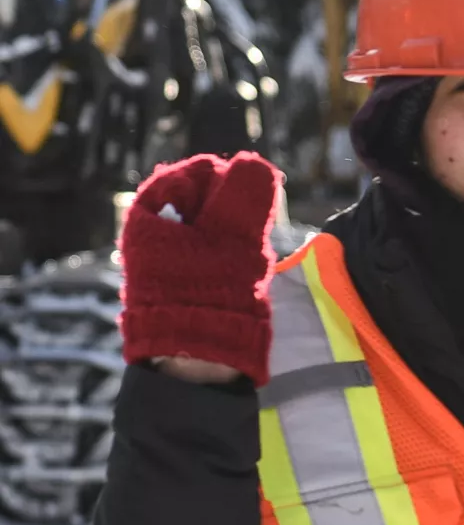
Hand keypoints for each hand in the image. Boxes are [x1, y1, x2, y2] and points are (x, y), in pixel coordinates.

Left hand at [119, 152, 282, 385]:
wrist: (199, 361)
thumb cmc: (212, 292)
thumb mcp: (233, 235)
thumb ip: (245, 194)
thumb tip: (254, 163)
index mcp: (147, 220)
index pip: (187, 176)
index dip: (219, 178)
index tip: (244, 190)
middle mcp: (151, 240)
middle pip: (201, 203)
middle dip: (231, 210)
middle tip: (251, 225)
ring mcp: (169, 265)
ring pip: (211, 231)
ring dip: (235, 237)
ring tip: (246, 255)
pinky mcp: (188, 286)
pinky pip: (213, 257)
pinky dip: (232, 258)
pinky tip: (243, 274)